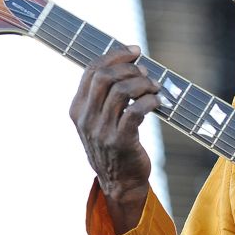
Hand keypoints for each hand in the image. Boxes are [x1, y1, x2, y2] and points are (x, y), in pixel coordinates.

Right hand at [69, 44, 160, 233]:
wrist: (120, 183)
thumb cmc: (115, 145)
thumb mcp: (99, 120)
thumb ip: (105, 96)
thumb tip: (130, 62)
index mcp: (77, 109)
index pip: (91, 70)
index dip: (115, 55)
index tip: (135, 51)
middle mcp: (86, 119)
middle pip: (105, 77)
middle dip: (130, 69)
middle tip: (146, 73)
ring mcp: (102, 131)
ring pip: (122, 91)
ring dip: (144, 84)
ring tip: (155, 88)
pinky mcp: (121, 141)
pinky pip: (136, 110)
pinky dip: (150, 100)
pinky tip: (158, 102)